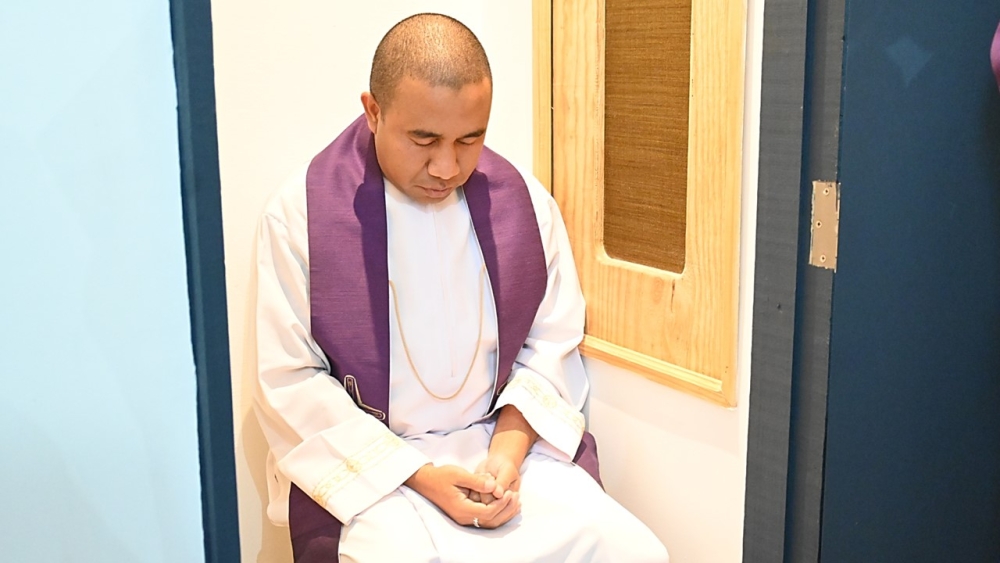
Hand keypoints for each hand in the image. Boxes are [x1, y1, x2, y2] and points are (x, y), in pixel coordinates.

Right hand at [404, 464, 520, 528]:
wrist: (426, 481)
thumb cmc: (441, 476)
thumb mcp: (459, 474)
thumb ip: (477, 481)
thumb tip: (494, 485)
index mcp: (461, 508)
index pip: (487, 512)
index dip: (501, 504)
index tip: (509, 492)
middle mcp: (463, 517)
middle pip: (490, 520)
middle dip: (506, 510)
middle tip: (517, 497)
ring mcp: (464, 517)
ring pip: (489, 522)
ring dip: (504, 513)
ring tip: (516, 501)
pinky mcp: (466, 514)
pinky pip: (484, 518)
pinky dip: (497, 512)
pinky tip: (505, 503)